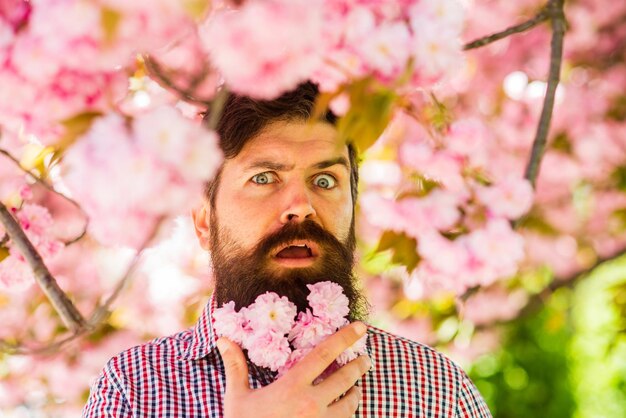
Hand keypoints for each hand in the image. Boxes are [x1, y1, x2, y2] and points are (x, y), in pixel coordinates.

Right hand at [216, 321, 370, 417]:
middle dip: (358, 367)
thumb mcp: (237, 398)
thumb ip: (236, 367)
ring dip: (355, 394)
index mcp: (292, 388)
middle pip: (345, 379)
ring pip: (350, 405)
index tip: (360, 327)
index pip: (324, 355)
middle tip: (366, 359)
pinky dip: (346, 416)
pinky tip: (343, 413)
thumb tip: (223, 339)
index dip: (344, 338)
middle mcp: (311, 405)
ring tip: (355, 389)